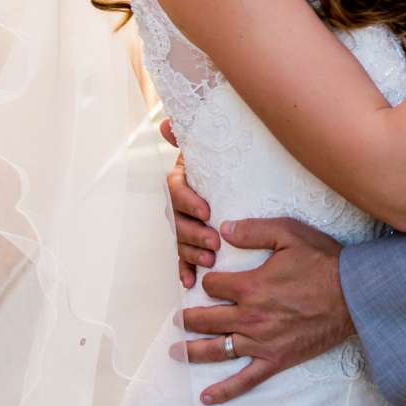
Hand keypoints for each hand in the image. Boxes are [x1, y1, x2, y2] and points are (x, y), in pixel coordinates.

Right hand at [162, 118, 216, 288]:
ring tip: (210, 260)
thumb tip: (165, 124)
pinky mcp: (191, 242)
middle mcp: (179, 202)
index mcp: (182, 180)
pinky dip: (183, 269)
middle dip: (193, 233)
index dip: (188, 201)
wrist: (240, 178)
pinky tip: (188, 281)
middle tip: (214, 243)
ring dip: (190, 252)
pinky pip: (181, 258)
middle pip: (177, 219)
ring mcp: (183, 223)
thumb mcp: (212, 150)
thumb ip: (190, 137)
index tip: (207, 211)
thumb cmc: (225, 163)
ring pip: (179, 240)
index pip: (176, 190)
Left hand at [175, 217, 351, 402]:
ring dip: (193, 351)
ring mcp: (261, 342)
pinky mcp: (276, 360)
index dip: (208, 281)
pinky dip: (224, 390)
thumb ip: (254, 230)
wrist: (355, 295)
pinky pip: (245, 379)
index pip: (212, 286)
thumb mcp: (289, 233)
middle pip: (206, 320)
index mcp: (250, 286)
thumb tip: (224, 230)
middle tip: (177, 319)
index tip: (209, 280)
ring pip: (217, 350)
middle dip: (188, 319)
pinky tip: (205, 397)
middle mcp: (250, 317)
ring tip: (176, 352)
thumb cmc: (324, 262)